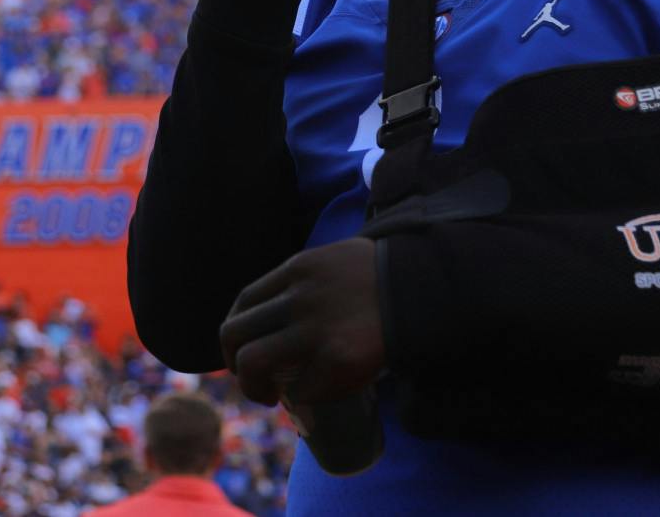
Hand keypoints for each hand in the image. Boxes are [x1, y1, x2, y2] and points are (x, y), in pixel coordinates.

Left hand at [219, 237, 384, 405]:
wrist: (426, 290)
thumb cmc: (386, 277)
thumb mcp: (336, 260)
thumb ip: (307, 279)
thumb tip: (285, 309)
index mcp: (297, 270)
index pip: (243, 302)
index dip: (234, 332)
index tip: (241, 349)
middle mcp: (298, 298)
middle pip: (235, 334)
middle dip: (234, 364)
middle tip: (251, 380)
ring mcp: (315, 329)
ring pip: (253, 363)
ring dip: (251, 388)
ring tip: (266, 397)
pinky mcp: (336, 360)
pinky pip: (299, 388)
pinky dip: (300, 398)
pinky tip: (309, 399)